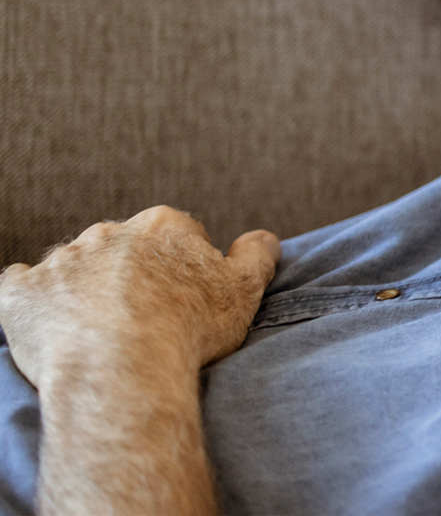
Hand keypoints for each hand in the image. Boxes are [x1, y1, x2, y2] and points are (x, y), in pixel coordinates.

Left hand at [0, 206, 279, 389]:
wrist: (122, 369)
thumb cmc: (188, 330)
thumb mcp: (244, 291)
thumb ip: (257, 256)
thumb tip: (263, 237)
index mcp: (163, 225)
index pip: (176, 235)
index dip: (182, 268)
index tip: (184, 301)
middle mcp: (109, 232)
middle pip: (122, 248)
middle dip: (130, 274)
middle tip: (143, 318)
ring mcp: (61, 260)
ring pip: (72, 266)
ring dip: (82, 288)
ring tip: (97, 330)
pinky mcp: (21, 292)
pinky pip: (19, 286)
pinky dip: (32, 300)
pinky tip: (48, 322)